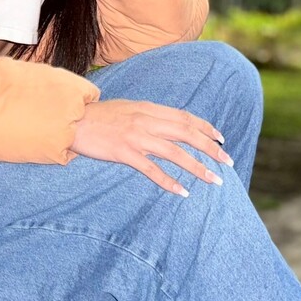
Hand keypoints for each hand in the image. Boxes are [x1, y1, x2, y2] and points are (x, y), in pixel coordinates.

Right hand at [69, 97, 232, 195]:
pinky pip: (152, 170)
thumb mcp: (128, 108)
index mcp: (149, 108)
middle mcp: (147, 121)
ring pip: (176, 153)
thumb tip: (168, 124)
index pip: (185, 118)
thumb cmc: (98, 116)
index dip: (206, 128)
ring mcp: (136, 137)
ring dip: (198, 168)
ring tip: (215, 180)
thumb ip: (148, 115)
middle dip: (211, 149)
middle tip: (228, 162)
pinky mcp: (124, 152)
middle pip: (188, 134)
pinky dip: (169, 182)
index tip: (221, 139)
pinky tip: (183, 192)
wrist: (72, 120)